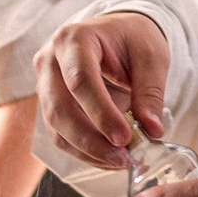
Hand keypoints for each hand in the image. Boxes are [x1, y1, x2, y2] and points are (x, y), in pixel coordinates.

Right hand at [36, 11, 170, 167]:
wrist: (117, 35)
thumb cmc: (132, 40)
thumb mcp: (151, 58)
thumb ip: (150, 93)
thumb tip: (152, 130)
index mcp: (74, 39)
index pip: (80, 80)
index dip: (100, 112)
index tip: (124, 137)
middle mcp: (50, 60)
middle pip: (60, 108)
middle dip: (90, 139)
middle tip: (122, 157)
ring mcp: (45, 84)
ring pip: (56, 127)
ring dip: (87, 150)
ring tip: (120, 161)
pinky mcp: (50, 105)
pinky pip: (60, 135)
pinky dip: (84, 152)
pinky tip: (109, 159)